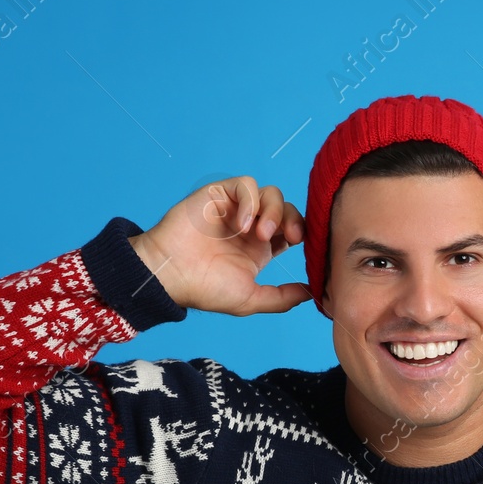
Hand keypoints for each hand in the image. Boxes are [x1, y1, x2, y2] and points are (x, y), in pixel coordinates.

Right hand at [131, 176, 311, 315]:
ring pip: (270, 193)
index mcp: (260, 248)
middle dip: (293, 218)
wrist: (170, 275)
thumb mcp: (250, 298)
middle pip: (285, 208)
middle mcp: (250, 226)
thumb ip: (281, 297)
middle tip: (289, 236)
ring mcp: (235, 209)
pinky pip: (245, 184)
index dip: (301, 231)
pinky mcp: (219, 195)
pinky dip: (249, 200)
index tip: (299, 244)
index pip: (292, 228)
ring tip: (260, 233)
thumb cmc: (204, 289)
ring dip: (273, 210)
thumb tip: (312, 294)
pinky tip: (242, 224)